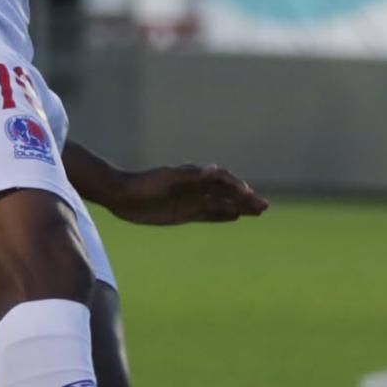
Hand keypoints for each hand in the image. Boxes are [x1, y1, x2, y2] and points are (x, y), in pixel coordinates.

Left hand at [106, 163, 267, 225]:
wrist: (122, 195)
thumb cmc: (143, 184)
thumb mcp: (167, 178)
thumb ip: (190, 175)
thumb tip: (214, 169)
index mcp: (194, 176)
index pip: (222, 181)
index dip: (237, 188)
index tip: (250, 196)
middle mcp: (196, 188)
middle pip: (227, 193)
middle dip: (246, 199)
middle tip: (265, 206)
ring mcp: (191, 200)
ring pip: (222, 204)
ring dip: (240, 207)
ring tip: (259, 211)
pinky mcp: (184, 213)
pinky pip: (209, 214)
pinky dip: (224, 215)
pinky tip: (236, 217)